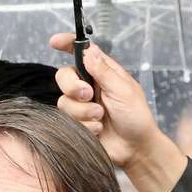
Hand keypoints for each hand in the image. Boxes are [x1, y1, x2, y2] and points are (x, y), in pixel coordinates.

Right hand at [49, 33, 186, 191]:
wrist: (134, 148)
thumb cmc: (136, 117)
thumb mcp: (123, 90)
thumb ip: (104, 72)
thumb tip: (88, 50)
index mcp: (102, 72)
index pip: (81, 53)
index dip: (67, 45)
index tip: (55, 42)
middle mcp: (89, 86)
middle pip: (64, 77)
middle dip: (73, 87)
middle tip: (89, 95)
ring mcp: (81, 106)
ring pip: (64, 102)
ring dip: (83, 112)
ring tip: (100, 118)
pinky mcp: (77, 124)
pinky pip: (67, 121)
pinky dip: (84, 126)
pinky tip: (98, 130)